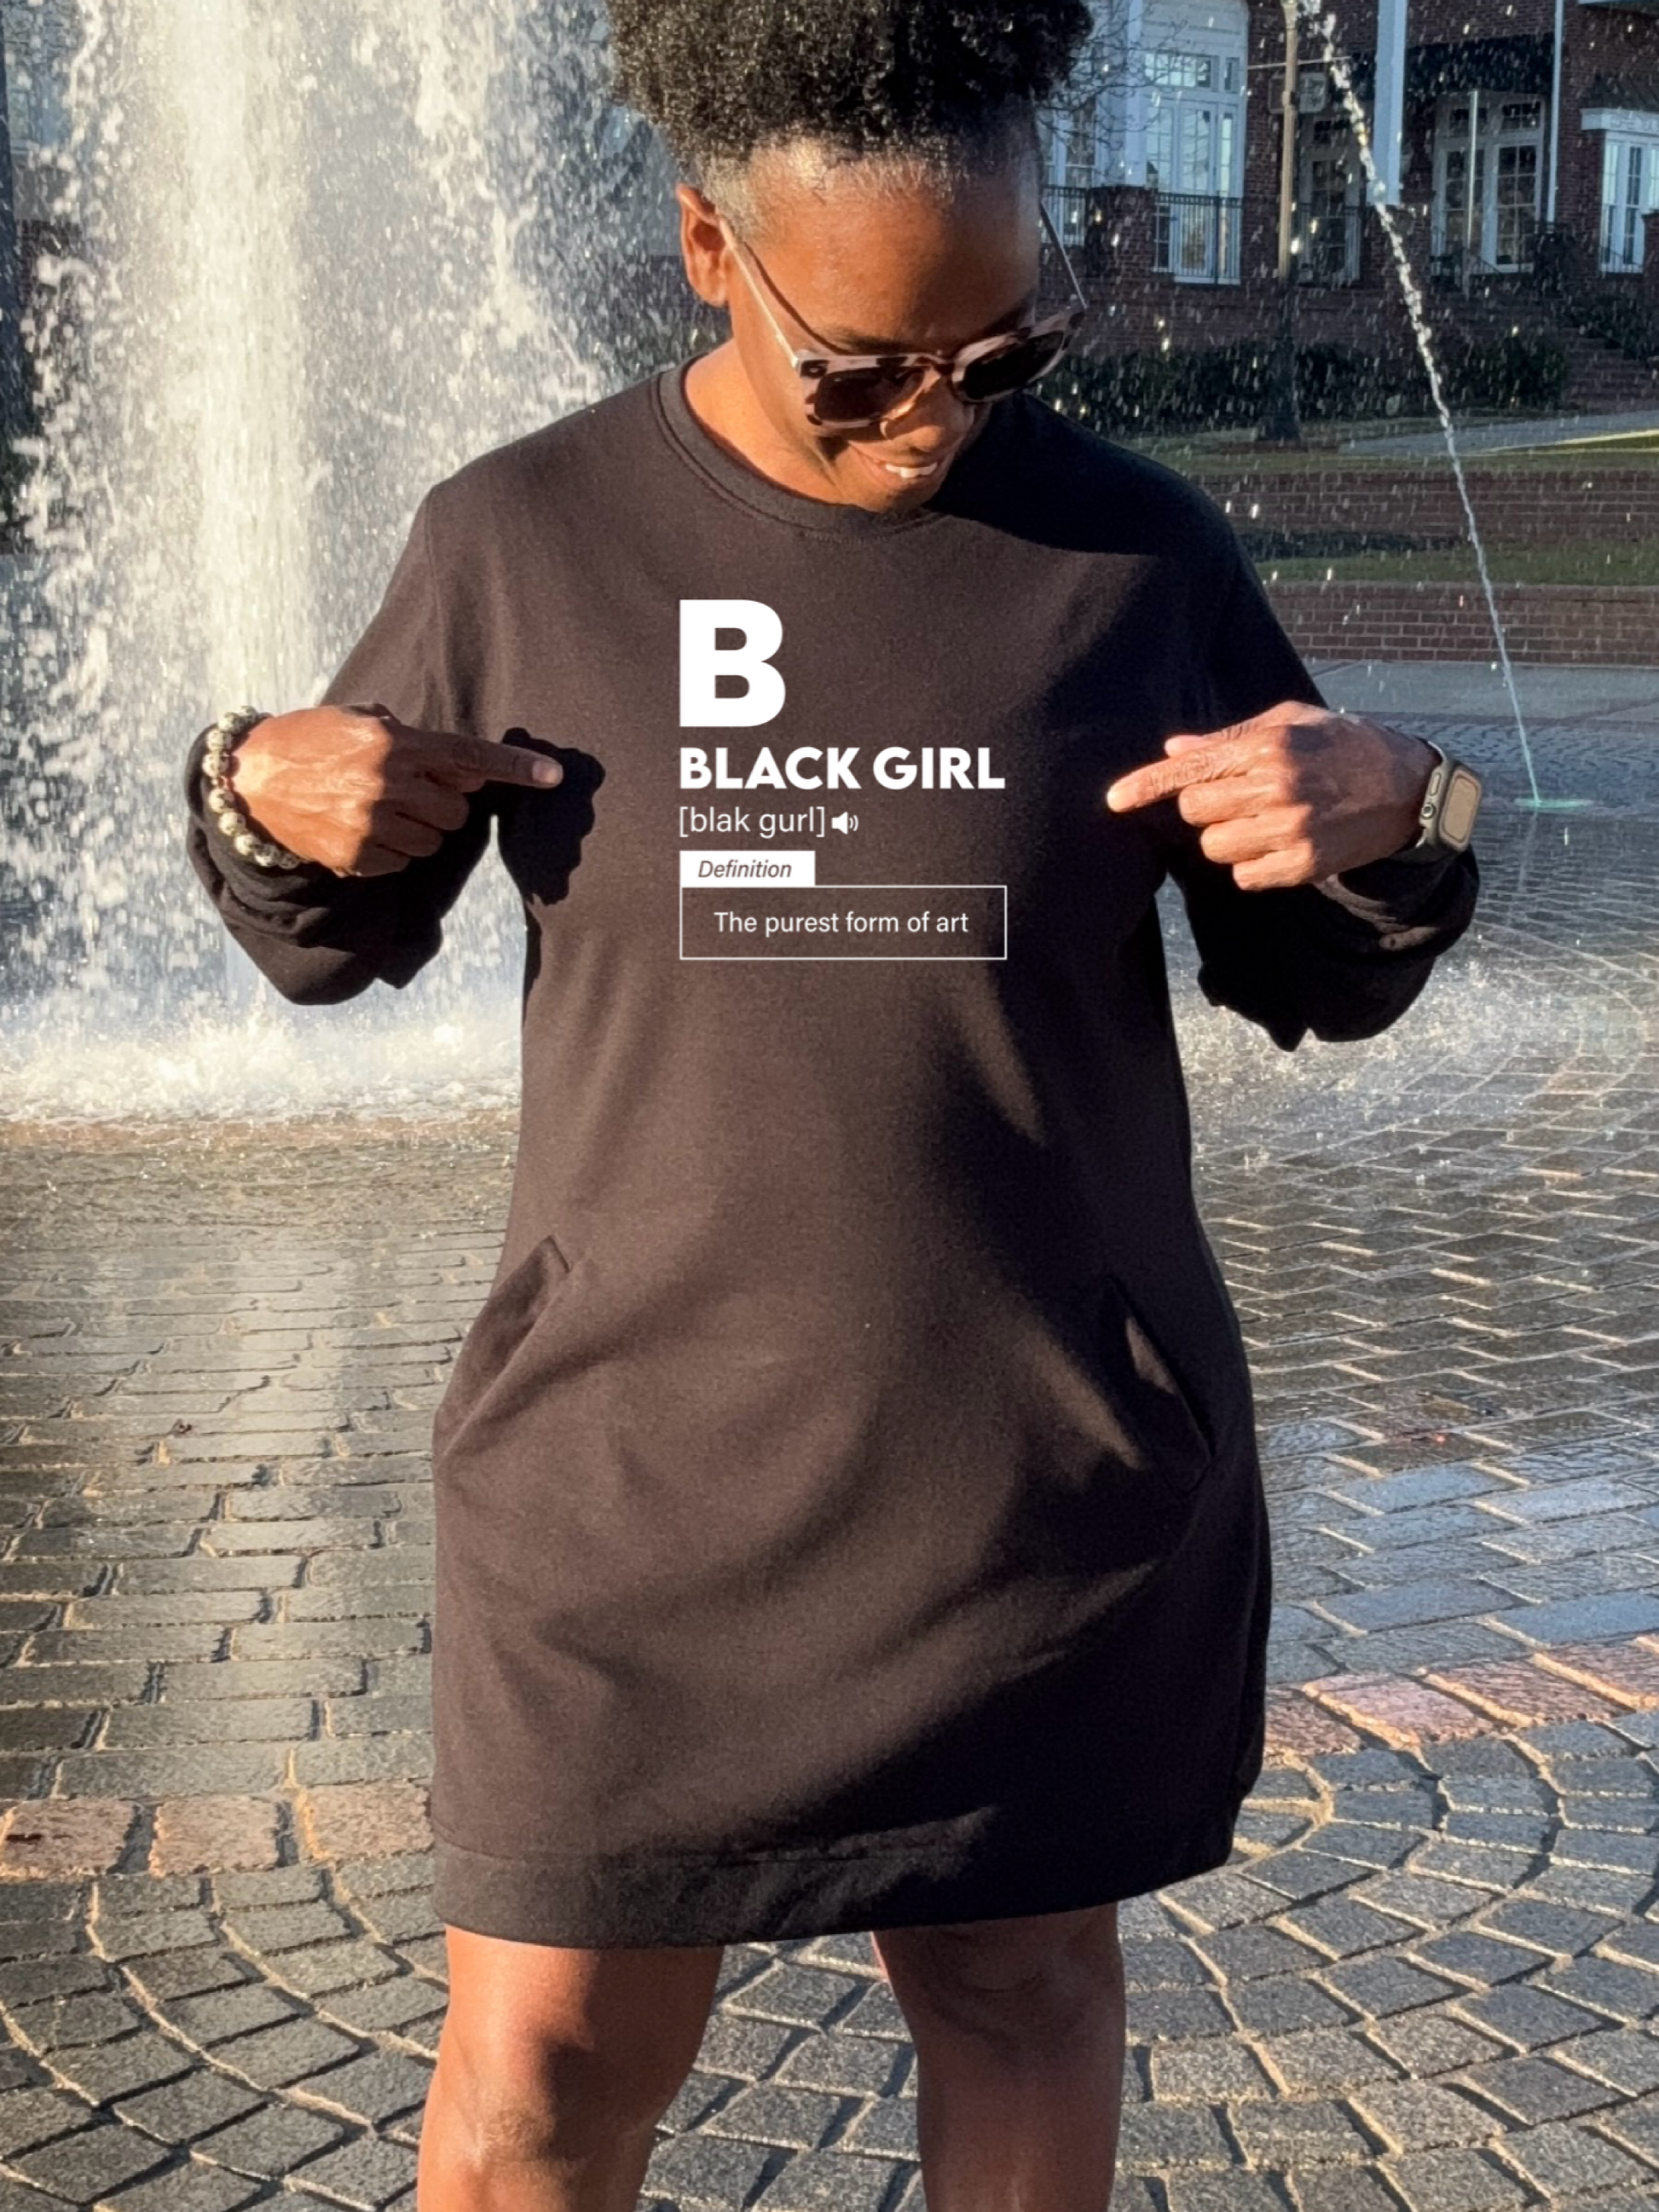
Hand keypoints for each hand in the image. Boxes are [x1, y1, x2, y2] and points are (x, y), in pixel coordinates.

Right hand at [223, 704, 562, 877]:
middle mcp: (388, 787)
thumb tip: (469, 773)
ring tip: (382, 808)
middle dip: (444, 802)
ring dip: (420, 828)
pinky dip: (393, 849)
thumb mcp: (363, 720)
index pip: (469, 758)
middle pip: (458, 811)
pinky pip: (404, 862)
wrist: (253, 779)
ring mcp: (372, 827)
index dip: (515, 768)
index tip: (554, 777)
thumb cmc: (313, 741)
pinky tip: (362, 828)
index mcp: (394, 746)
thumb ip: (417, 741)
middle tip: (413, 789)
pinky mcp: (358, 858)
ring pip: (434, 841)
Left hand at [1103, 703, 1436, 890]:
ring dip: (1226, 838)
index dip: (1147, 786)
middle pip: (1196, 811)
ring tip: (1262, 819)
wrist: (1406, 789)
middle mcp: (1276, 788)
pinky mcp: (1302, 865)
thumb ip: (1229, 739)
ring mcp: (1290, 830)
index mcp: (1269, 748)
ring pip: (1214, 847)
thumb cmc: (1342, 746)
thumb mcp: (1291, 723)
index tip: (1113, 801)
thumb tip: (1173, 749)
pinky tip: (1279, 843)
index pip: (1192, 770)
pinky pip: (1243, 876)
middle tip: (1240, 797)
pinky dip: (1251, 864)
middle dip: (1206, 806)